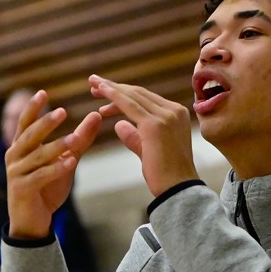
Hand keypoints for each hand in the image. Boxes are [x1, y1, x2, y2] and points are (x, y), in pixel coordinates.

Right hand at [5, 90, 106, 239]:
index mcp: (21, 147)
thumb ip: (79, 140)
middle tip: (62, 112)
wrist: (32, 221)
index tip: (43, 92)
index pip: (25, 123)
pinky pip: (40, 176)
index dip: (33, 108)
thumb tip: (96, 115)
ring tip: (75, 139)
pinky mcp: (22, 189)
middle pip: (30, 136)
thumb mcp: (65, 160)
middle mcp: (14, 157)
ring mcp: (16, 174)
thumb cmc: (46, 188)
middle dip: (46, 124)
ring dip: (57, 147)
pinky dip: (55, 169)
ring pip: (37, 156)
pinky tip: (70, 163)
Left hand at [90, 75, 198, 197]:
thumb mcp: (147, 150)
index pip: (145, 98)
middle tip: (94, 82)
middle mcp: (173, 110)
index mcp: (175, 114)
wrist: (177, 188)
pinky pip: (130, 105)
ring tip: (93, 85)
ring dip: (111, 89)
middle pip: (138, 93)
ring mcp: (166, 115)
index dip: (123, 93)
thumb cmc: (164, 174)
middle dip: (114, 87)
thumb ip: (134, 136)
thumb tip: (118, 124)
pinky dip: (114, 96)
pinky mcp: (155, 125)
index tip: (104, 92)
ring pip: (133, 96)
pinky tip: (102, 91)